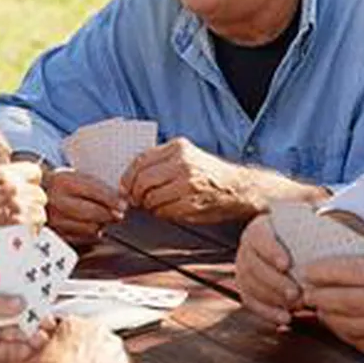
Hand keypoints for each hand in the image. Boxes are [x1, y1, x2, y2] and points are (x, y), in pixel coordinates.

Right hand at [0, 162, 45, 293]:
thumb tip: (11, 186)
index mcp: (1, 175)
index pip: (34, 171)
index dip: (29, 184)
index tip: (22, 193)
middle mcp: (15, 189)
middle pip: (39, 194)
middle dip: (30, 205)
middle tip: (11, 218)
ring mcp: (23, 211)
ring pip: (40, 215)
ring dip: (30, 222)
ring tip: (8, 231)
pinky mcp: (26, 233)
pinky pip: (37, 233)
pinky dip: (28, 237)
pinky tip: (9, 241)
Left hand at [0, 278, 49, 362]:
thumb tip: (20, 302)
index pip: (5, 287)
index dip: (23, 288)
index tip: (41, 289)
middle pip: (13, 312)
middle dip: (31, 314)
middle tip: (48, 315)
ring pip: (13, 332)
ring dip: (30, 332)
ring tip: (44, 332)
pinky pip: (8, 351)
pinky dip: (22, 349)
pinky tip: (34, 345)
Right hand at [45, 168, 124, 244]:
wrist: (37, 194)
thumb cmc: (62, 185)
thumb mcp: (78, 178)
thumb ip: (99, 189)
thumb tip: (120, 203)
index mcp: (64, 182)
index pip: (94, 192)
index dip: (112, 200)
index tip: (123, 206)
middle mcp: (57, 201)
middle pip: (92, 213)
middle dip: (109, 214)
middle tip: (116, 214)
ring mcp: (54, 219)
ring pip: (88, 228)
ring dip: (100, 224)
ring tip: (100, 219)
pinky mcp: (55, 233)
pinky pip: (80, 238)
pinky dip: (89, 233)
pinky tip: (88, 226)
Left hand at [120, 137, 257, 223]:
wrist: (238, 188)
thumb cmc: (209, 174)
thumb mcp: (186, 156)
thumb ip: (161, 161)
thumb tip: (131, 176)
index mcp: (178, 148)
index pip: (140, 161)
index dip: (128, 177)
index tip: (125, 186)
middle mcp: (183, 164)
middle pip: (142, 181)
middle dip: (135, 194)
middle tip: (136, 200)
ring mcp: (188, 185)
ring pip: (151, 198)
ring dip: (148, 205)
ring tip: (154, 204)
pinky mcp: (192, 204)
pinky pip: (164, 211)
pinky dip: (160, 213)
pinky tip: (167, 209)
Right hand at [235, 215, 301, 325]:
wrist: (291, 249)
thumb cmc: (302, 238)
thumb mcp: (304, 227)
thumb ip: (312, 228)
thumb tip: (331, 231)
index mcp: (258, 229)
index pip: (259, 238)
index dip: (270, 251)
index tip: (286, 264)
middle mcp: (246, 249)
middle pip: (254, 266)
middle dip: (274, 282)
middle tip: (296, 293)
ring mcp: (242, 270)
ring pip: (251, 286)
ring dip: (272, 298)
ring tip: (295, 306)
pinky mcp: (245, 289)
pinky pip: (251, 302)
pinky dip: (267, 312)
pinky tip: (285, 318)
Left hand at [302, 258, 363, 362]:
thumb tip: (329, 272)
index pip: (339, 271)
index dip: (318, 271)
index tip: (307, 270)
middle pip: (329, 300)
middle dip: (313, 295)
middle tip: (305, 291)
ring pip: (335, 324)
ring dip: (325, 314)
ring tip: (321, 306)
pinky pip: (350, 341)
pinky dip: (342, 331)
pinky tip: (341, 323)